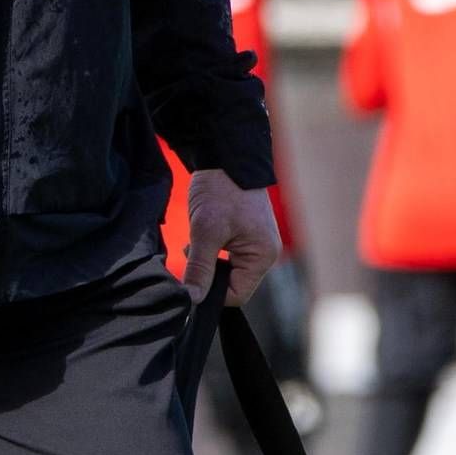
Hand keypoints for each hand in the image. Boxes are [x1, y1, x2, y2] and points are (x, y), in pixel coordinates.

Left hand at [180, 170, 282, 306]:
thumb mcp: (205, 231)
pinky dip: (213, 250)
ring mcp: (257, 243)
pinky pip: (229, 256)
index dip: (211, 292)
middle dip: (209, 274)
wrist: (225, 154)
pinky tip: (203, 236)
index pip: (236, 295)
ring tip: (196, 241)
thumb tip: (192, 300)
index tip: (190, 277)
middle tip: (191, 252)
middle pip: (233, 284)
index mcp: (263, 256)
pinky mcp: (247, 234)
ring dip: (209, 261)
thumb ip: (199, 268)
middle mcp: (265, 253)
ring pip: (228, 269)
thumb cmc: (221, 190)